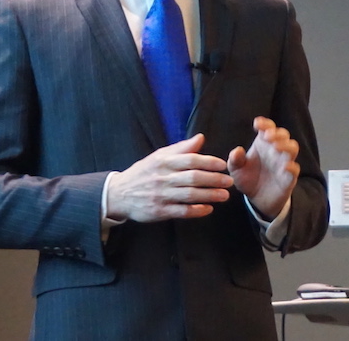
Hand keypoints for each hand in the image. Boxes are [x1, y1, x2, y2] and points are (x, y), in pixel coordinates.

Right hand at [106, 134, 232, 221]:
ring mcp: (161, 195)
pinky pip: (181, 211)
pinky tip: (208, 209)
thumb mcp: (159, 156)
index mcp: (163, 162)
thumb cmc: (143, 173)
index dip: (208, 162)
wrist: (119, 194)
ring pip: (189, 195)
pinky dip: (196, 210)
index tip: (223, 165)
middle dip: (214, 179)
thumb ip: (181, 148)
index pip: (190, 160)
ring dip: (209, 195)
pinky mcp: (159, 211)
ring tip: (225, 196)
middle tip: (229, 181)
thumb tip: (200, 138)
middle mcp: (162, 178)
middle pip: (193, 178)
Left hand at [227, 117, 299, 219]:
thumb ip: (235, 160)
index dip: (265, 123)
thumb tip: (237, 150)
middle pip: (283, 134)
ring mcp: (283, 163)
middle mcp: (275, 150)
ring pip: (293, 148)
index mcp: (262, 144)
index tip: (257, 124)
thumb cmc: (247, 179)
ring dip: (286, 145)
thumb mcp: (236, 170)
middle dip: (277, 133)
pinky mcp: (288, 178)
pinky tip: (284, 166)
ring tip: (276, 147)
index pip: (268, 128)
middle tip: (267, 137)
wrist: (256, 199)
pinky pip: (295, 170)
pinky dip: (292, 166)